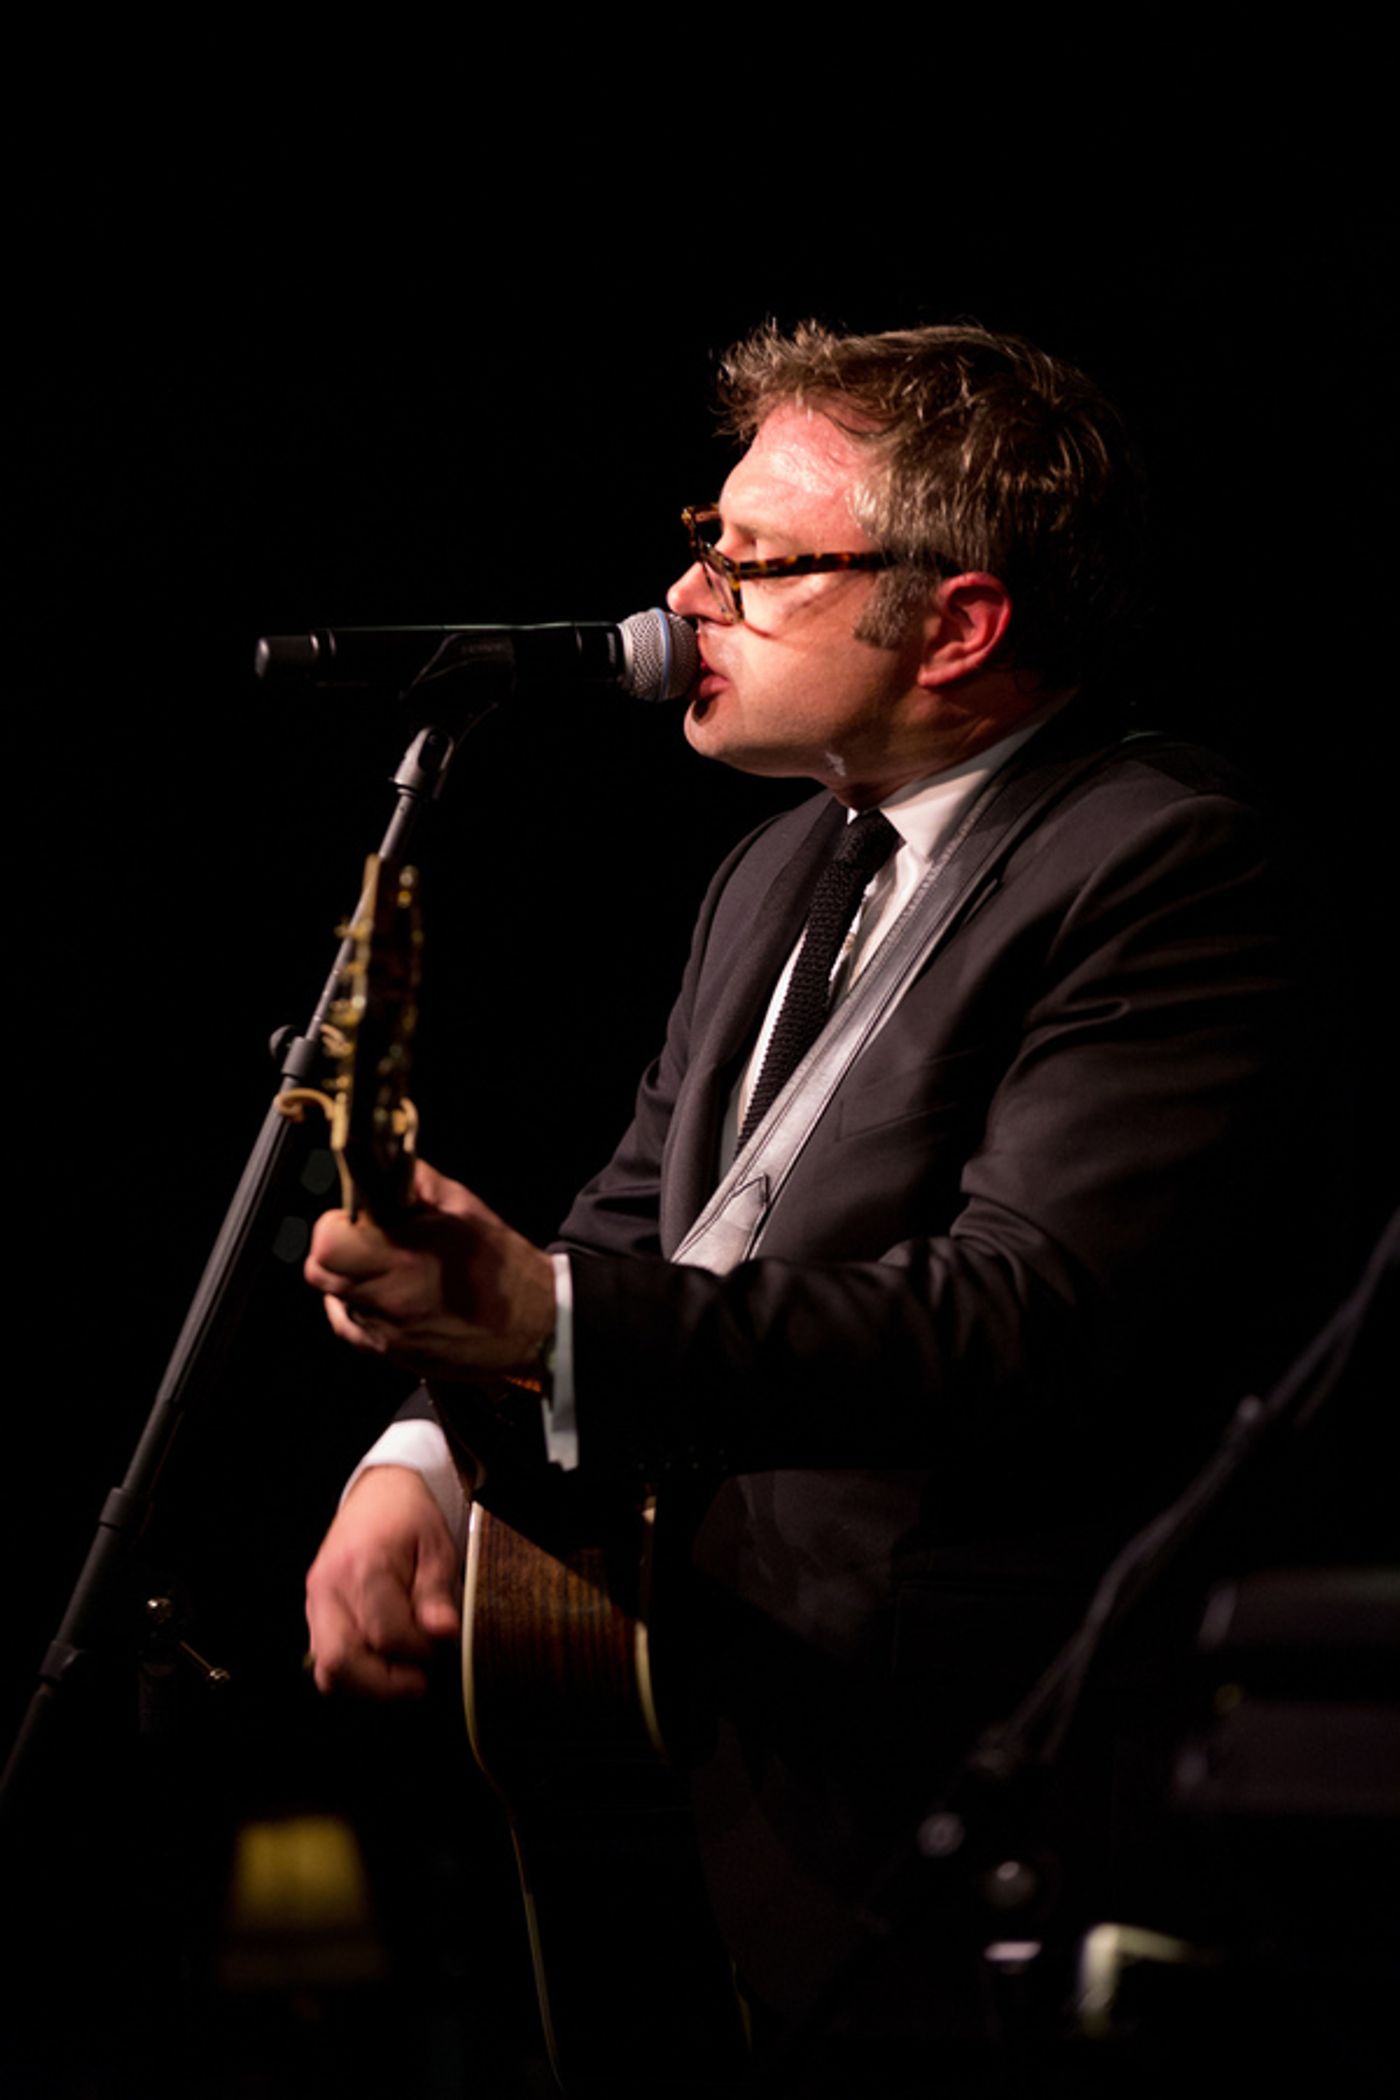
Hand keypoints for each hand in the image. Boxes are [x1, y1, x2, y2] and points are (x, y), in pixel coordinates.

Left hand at [305, 1158, 554, 1379]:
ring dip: (348, 1276)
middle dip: (336, 1247)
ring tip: (384, 1265)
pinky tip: (380, 1294)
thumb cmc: (503, 1264)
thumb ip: (415, 1181)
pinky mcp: (391, 1353)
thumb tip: (381, 1162)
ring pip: (334, 1296)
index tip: (357, 1215)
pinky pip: (348, 1325)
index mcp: (405, 1257)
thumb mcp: (463, 1207)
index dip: (337, 1222)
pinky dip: (353, 1306)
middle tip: (366, 1236)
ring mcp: (386, 1331)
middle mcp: (388, 1298)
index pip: (328, 1240)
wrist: (536, 1324)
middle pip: (320, 1270)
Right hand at [305, 1464, 462, 1696]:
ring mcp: (315, 1603)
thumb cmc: (410, 1519)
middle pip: (341, 1662)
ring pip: (326, 1671)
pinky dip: (355, 1674)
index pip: (387, 1636)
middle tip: (419, 1682)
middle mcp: (329, 1588)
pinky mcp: (314, 1614)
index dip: (419, 1653)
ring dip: (367, 1686)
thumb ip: (437, 1594)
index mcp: (364, 1566)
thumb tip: (443, 1634)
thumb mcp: (438, 1548)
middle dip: (385, 1685)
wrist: (379, 1494)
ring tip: (402, 1675)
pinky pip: (325, 1661)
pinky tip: (383, 1664)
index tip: (440, 1648)